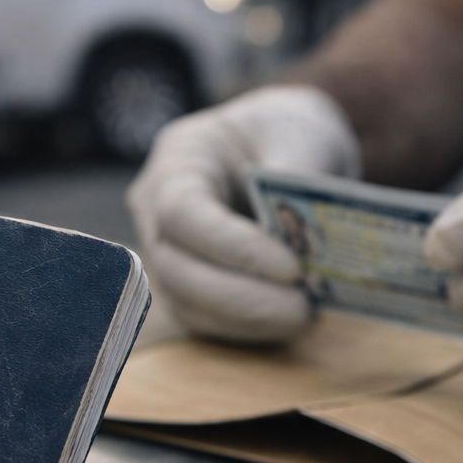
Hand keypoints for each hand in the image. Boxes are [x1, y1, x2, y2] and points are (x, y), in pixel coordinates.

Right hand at [126, 84, 360, 341]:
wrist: (280, 146)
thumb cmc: (285, 133)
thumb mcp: (302, 134)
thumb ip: (300, 176)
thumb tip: (303, 236)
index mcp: (178, 160)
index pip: (183, 212)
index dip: (232, 247)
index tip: (292, 268)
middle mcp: (156, 211)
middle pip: (176, 269)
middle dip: (243, 297)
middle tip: (305, 307)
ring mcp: (167, 254)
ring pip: (187, 304)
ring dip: (248, 320)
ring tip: (307, 316)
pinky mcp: (188, 289)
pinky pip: (208, 321)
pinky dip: (250, 329)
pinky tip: (294, 321)